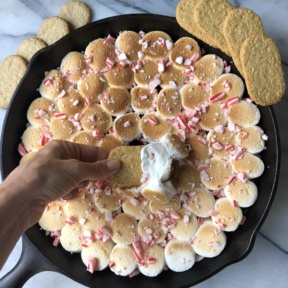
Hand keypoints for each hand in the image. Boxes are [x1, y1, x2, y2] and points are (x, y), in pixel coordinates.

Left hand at [2, 140, 119, 225]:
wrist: (18, 201)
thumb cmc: (47, 178)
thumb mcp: (75, 170)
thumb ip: (97, 169)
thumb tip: (117, 164)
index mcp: (63, 147)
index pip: (91, 151)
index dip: (103, 159)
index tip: (116, 169)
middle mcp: (58, 158)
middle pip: (84, 165)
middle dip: (90, 175)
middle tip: (95, 182)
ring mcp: (53, 173)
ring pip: (77, 178)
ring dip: (79, 185)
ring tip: (74, 188)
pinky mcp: (49, 187)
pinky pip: (68, 187)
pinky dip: (69, 192)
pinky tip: (64, 195)